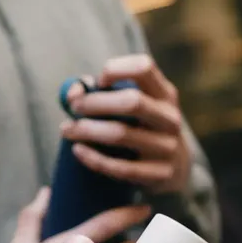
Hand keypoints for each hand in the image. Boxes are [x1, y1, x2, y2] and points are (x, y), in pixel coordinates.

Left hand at [61, 54, 191, 193]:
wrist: (175, 168)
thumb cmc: (141, 128)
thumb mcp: (133, 106)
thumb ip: (99, 92)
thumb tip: (72, 93)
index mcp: (165, 94)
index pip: (143, 68)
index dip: (116, 69)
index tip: (98, 81)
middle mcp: (170, 118)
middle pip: (132, 101)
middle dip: (95, 102)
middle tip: (73, 108)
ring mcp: (168, 148)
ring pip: (121, 134)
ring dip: (87, 130)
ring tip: (66, 130)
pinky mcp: (160, 175)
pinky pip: (121, 168)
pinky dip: (94, 158)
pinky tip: (77, 151)